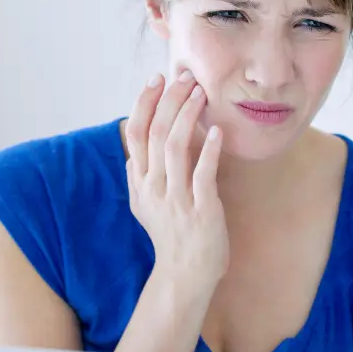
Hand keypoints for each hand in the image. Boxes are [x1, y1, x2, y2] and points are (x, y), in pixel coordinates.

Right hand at [124, 70, 229, 291]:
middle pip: (155, 133)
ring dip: (188, 115)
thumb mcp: (145, 205)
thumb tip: (135, 150)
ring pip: (175, 147)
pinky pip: (202, 174)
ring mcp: (176, 199)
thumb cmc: (171, 236)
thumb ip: (139, 176)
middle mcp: (153, 187)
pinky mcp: (200, 210)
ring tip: (201, 94)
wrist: (185, 274)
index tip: (157, 79)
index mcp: (140, 182)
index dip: (145, 102)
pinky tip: (217, 131)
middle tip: (185, 77)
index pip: (135, 132)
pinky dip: (209, 150)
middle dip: (169, 100)